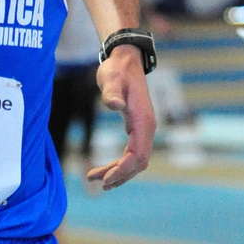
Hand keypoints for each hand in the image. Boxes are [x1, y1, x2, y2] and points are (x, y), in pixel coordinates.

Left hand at [86, 50, 154, 190]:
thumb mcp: (111, 79)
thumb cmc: (117, 70)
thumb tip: (114, 104)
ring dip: (118, 172)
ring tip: (95, 179)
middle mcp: (147, 127)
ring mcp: (144, 129)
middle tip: (98, 183)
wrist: (125, 60)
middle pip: (138, 163)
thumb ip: (112, 93)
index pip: (137, 155)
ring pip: (136, 161)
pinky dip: (119, 164)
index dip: (122, 170)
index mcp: (143, 121)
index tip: (105, 179)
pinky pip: (132, 153)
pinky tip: (105, 169)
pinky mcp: (137, 128)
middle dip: (119, 175)